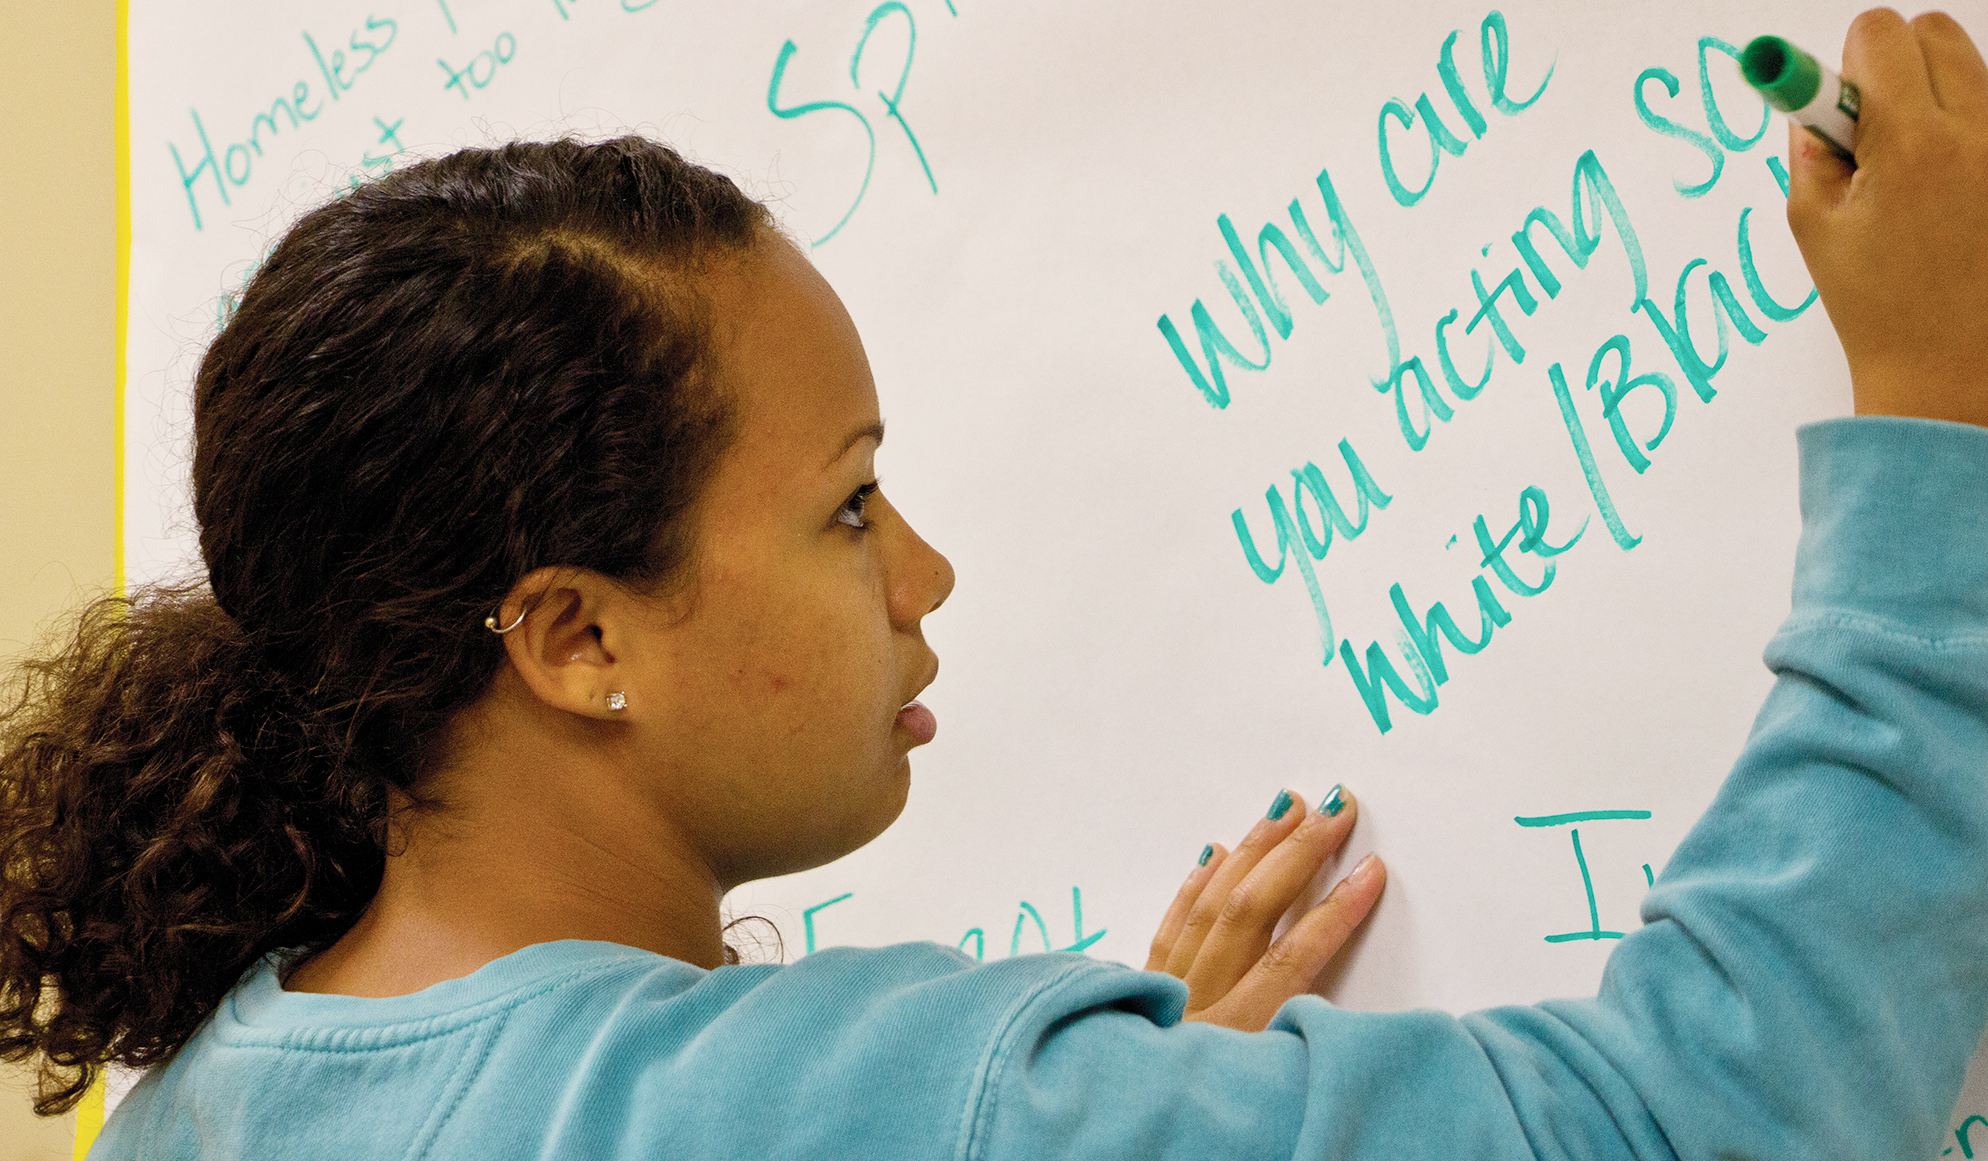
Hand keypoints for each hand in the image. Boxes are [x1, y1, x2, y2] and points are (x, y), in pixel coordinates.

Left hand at [1145, 788, 1384, 1032]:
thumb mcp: (1265, 1128)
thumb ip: (1296, 1046)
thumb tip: (1330, 1005)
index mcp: (1233, 1039)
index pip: (1292, 960)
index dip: (1335, 912)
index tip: (1370, 870)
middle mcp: (1192, 1008)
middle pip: (1248, 915)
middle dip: (1296, 856)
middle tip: (1333, 809)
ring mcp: (1160, 997)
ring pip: (1207, 910)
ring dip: (1250, 855)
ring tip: (1283, 812)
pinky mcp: (1137, 997)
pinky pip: (1168, 929)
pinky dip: (1194, 889)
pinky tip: (1214, 856)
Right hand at [1787, 9, 1987, 427]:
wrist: (1948, 364)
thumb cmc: (1877, 303)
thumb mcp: (1814, 223)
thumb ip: (1810, 148)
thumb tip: (1815, 101)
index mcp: (1911, 144)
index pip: (1881, 35)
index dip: (1847, 62)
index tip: (1835, 99)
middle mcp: (1976, 134)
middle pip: (1933, 32)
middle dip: (1892, 64)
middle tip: (1871, 128)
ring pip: (1970, 66)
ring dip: (1931, 94)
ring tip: (1912, 165)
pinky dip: (1962, 129)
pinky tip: (1946, 187)